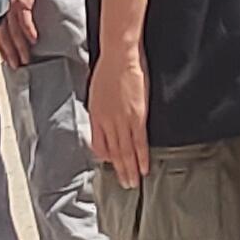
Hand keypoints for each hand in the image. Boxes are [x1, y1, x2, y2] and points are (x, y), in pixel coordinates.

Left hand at [0, 0, 41, 70]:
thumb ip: (3, 0)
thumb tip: (7, 9)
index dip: (2, 47)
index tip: (7, 59)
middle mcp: (1, 6)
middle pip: (4, 36)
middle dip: (11, 53)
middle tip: (18, 67)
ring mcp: (11, 3)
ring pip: (14, 31)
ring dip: (20, 47)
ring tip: (26, 60)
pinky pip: (25, 19)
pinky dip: (28, 31)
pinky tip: (34, 41)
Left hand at [92, 34, 151, 188]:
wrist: (119, 55)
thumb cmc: (108, 68)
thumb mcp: (97, 91)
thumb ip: (100, 108)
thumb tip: (103, 117)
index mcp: (96, 116)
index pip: (99, 145)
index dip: (106, 157)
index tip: (112, 164)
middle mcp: (106, 122)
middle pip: (113, 152)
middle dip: (119, 170)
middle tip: (125, 184)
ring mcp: (121, 121)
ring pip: (125, 152)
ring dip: (129, 169)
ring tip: (134, 183)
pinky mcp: (136, 117)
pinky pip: (139, 142)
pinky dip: (141, 157)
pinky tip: (144, 168)